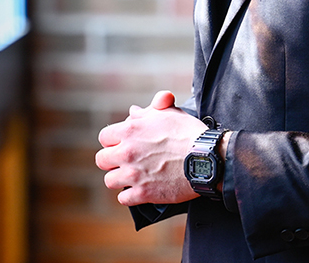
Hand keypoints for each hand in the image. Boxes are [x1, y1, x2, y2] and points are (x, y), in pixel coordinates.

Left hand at [94, 90, 207, 205]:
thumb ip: (150, 109)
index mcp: (130, 130)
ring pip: (109, 181)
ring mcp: (134, 174)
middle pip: (101, 160)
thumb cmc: (190, 134)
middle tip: (124, 162)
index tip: (121, 145)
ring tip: (132, 177)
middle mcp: (127, 152)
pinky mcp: (144, 193)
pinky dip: (130, 196)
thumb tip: (134, 111)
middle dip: (111, 161)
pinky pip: (123, 199)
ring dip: (119, 179)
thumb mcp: (170, 113)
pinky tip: (140, 190)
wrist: (207, 158)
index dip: (113, 142)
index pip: (104, 138)